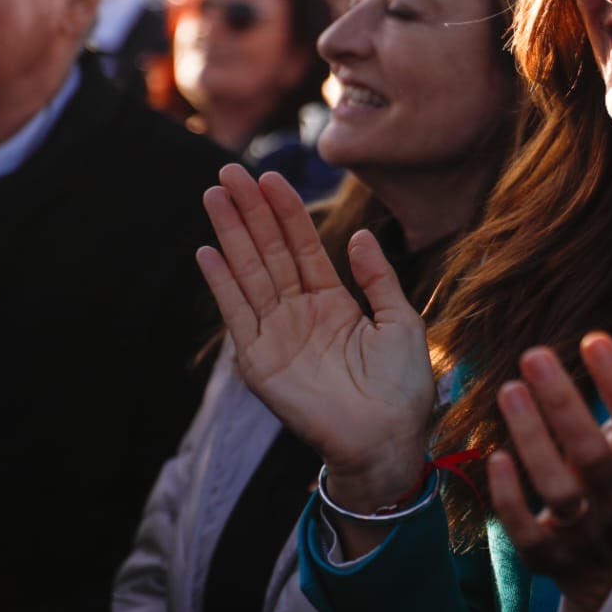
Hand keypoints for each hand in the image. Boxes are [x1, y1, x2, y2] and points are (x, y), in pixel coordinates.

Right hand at [196, 164, 435, 518]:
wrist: (388, 440)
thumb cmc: (402, 389)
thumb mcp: (400, 321)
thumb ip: (377, 278)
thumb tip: (359, 234)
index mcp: (333, 303)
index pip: (303, 247)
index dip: (287, 212)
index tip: (272, 176)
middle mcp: (300, 314)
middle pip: (269, 252)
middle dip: (251, 211)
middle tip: (231, 171)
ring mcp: (277, 335)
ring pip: (250, 273)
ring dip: (231, 234)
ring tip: (215, 195)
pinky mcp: (261, 361)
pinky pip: (239, 315)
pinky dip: (222, 284)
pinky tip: (209, 251)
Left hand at [488, 333, 611, 611]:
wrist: (609, 570)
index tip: (595, 340)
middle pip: (592, 455)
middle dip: (563, 403)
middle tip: (534, 355)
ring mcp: (582, 531)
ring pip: (557, 491)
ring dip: (532, 439)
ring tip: (509, 389)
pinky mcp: (548, 557)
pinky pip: (527, 532)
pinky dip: (510, 497)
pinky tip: (496, 456)